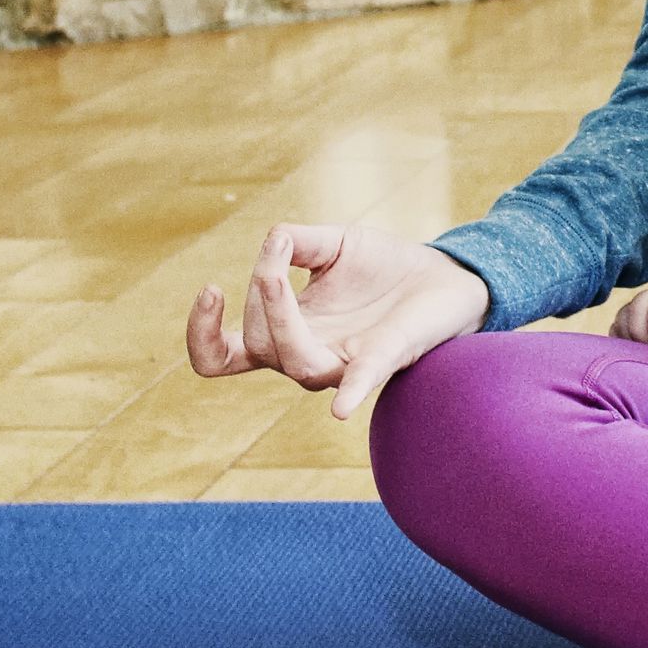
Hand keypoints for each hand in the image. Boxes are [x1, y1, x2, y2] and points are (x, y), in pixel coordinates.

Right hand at [184, 224, 490, 421]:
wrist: (445, 274)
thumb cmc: (385, 267)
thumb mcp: (335, 242)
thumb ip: (298, 239)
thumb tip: (274, 238)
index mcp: (288, 330)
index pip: (224, 355)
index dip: (202, 335)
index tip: (208, 289)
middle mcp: (309, 354)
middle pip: (260, 344)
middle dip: (259, 294)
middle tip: (278, 250)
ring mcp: (344, 362)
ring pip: (296, 362)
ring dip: (278, 317)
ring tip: (274, 276)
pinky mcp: (384, 358)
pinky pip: (361, 381)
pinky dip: (349, 393)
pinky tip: (340, 408)